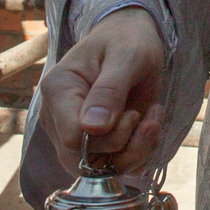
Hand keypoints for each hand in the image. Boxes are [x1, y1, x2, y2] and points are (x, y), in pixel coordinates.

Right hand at [37, 8, 167, 179]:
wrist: (130, 39)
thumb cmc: (125, 41)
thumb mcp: (127, 56)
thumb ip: (110, 89)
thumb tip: (92, 128)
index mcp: (57, 90)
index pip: (73, 138)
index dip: (109, 137)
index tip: (132, 112)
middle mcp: (57, 117)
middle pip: (83, 161)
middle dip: (125, 148)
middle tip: (146, 117)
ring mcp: (72, 133)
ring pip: (99, 170)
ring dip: (136, 151)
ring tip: (152, 118)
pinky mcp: (91, 143)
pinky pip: (113, 166)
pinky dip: (139, 153)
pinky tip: (149, 125)